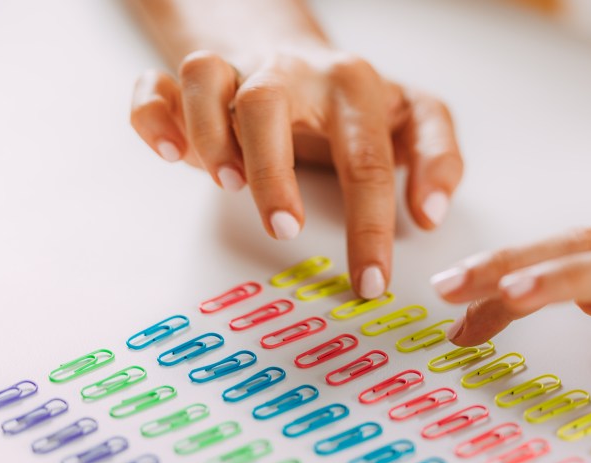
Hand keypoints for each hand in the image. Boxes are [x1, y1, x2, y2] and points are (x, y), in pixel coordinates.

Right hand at [130, 45, 462, 296]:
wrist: (301, 55)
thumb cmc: (357, 104)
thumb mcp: (416, 119)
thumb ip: (439, 158)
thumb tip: (430, 213)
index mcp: (352, 86)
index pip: (363, 159)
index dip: (369, 226)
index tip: (370, 280)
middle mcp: (291, 72)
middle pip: (267, 105)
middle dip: (271, 172)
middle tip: (285, 230)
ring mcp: (237, 72)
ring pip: (204, 80)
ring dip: (209, 137)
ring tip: (226, 186)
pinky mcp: (191, 83)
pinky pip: (155, 85)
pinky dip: (151, 116)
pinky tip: (170, 154)